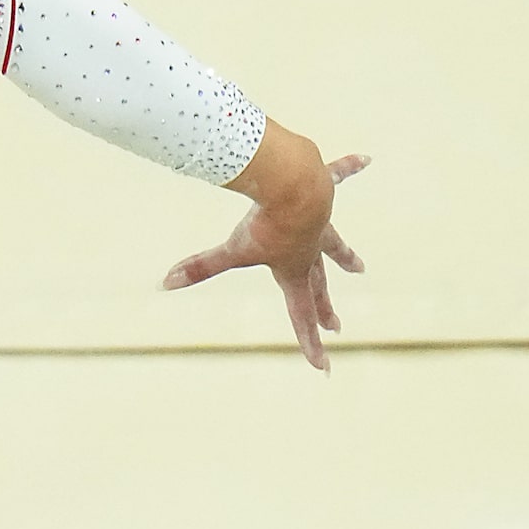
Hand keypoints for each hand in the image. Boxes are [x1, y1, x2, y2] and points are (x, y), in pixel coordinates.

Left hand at [163, 152, 370, 369]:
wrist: (295, 184)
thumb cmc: (266, 222)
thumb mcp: (231, 249)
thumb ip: (200, 267)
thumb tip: (164, 284)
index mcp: (293, 268)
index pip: (300, 315)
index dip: (309, 344)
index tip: (322, 368)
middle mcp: (310, 248)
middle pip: (317, 285)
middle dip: (323, 308)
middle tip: (336, 326)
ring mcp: (320, 220)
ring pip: (333, 243)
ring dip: (344, 256)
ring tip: (358, 268)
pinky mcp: (323, 188)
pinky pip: (338, 176)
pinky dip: (349, 168)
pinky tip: (365, 159)